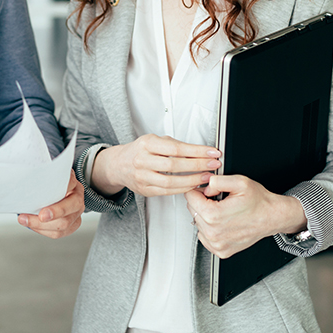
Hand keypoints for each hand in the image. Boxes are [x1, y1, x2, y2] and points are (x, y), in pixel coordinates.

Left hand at [18, 173, 83, 238]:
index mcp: (73, 184)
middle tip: (40, 216)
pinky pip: (58, 233)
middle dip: (55, 213)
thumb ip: (41, 175)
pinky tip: (32, 226)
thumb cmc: (51, 183)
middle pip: (70, 207)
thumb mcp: (48, 174)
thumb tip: (24, 175)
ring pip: (64, 224)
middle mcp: (77, 198)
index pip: (70, 184)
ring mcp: (76, 213)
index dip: (60, 189)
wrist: (59, 192)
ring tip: (25, 220)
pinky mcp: (72, 225)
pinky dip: (43, 231)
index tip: (48, 194)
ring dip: (42, 225)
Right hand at [93, 134, 218, 196]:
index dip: (197, 151)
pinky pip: (167, 191)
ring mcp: (142, 177)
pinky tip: (193, 185)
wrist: (119, 164)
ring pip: (171, 181)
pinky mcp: (145, 190)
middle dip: (198, 165)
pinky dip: (183, 189)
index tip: (212, 152)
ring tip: (206, 177)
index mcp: (146, 144)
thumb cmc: (140, 151)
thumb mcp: (154, 140)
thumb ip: (175, 145)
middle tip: (213, 165)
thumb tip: (201, 151)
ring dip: (193, 180)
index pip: (176, 148)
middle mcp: (142, 160)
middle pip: (175, 165)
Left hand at [186, 174, 306, 258]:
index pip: (189, 197)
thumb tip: (205, 187)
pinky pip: (204, 236)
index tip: (209, 191)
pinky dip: (211, 228)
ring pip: (198, 223)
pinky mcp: (221, 250)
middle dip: (202, 202)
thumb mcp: (239, 182)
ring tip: (224, 211)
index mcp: (214, 215)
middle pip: (192, 210)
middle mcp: (213, 232)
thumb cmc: (258, 201)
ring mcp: (216, 244)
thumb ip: (217, 181)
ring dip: (206, 216)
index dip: (199, 190)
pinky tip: (224, 223)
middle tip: (220, 200)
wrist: (272, 217)